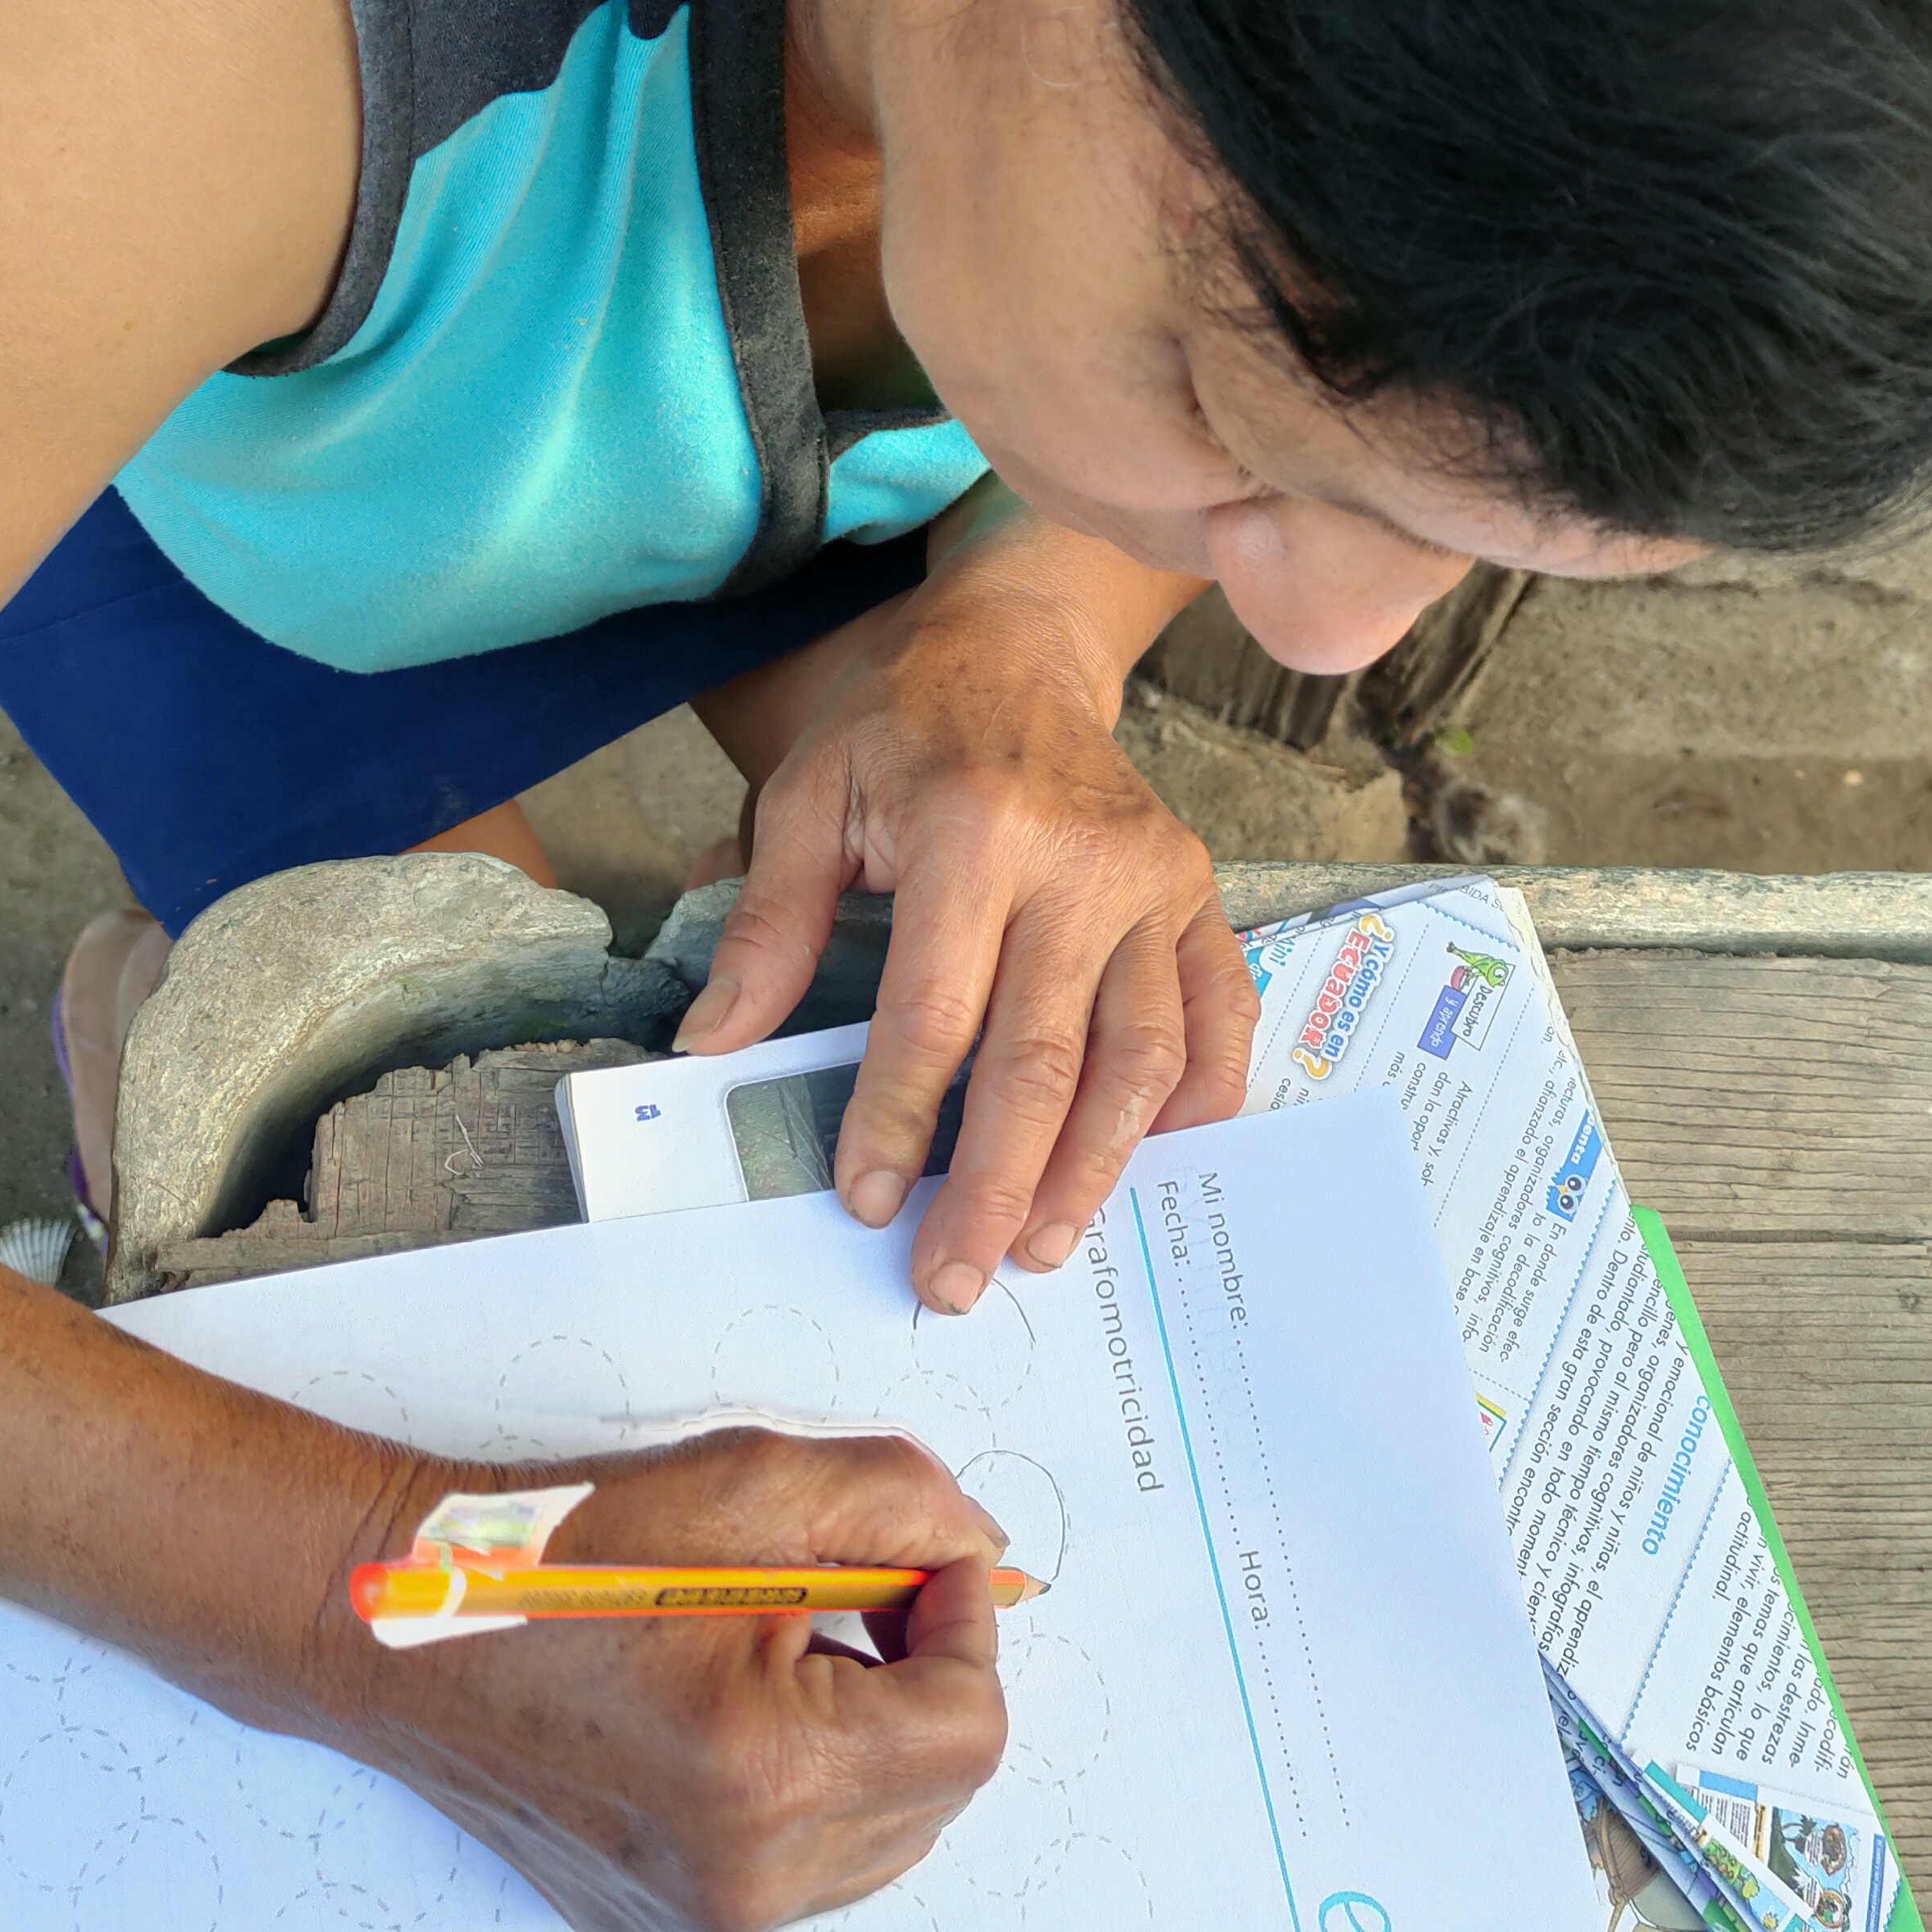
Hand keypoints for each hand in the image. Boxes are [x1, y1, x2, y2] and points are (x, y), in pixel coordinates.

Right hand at [325, 1427, 1007, 1931]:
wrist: (405, 1627)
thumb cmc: (556, 1556)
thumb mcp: (752, 1483)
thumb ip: (902, 1503)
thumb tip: (981, 1552)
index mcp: (768, 1778)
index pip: (971, 1728)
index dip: (965, 1625)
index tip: (916, 1565)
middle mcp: (741, 1884)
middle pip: (938, 1789)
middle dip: (916, 1679)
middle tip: (834, 1598)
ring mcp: (702, 1927)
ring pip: (882, 1837)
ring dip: (866, 1740)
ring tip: (768, 1658)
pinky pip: (806, 1872)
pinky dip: (803, 1795)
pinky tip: (723, 1722)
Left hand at [680, 508, 1258, 1309]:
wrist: (1015, 651)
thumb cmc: (902, 729)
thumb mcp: (809, 797)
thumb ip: (768, 924)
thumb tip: (712, 1046)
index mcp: (972, 831)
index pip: (935, 1010)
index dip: (896, 1117)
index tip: (864, 1202)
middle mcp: (1082, 863)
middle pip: (1042, 1058)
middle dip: (994, 1184)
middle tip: (955, 1279)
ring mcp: (1156, 884)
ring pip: (1140, 1058)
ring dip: (1092, 1168)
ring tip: (1040, 1247)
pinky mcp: (1199, 898)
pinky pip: (1218, 1018)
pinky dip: (1197, 1102)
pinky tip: (1150, 1165)